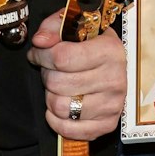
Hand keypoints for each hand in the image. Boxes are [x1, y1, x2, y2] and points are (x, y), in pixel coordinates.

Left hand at [28, 9, 126, 140]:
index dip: (42, 55)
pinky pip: (67, 129)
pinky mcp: (107, 123)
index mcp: (110, 50)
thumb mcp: (76, 27)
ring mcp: (113, 103)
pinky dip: (56, 120)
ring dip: (51, 97)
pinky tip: (62, 106)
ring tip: (60, 87)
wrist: (112, 67)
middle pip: (57, 83)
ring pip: (60, 107)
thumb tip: (41, 41)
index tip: (39, 52)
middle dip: (47, 75)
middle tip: (52, 70)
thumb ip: (54, 26)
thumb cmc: (91, 46)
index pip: (62, 57)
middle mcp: (115, 78)